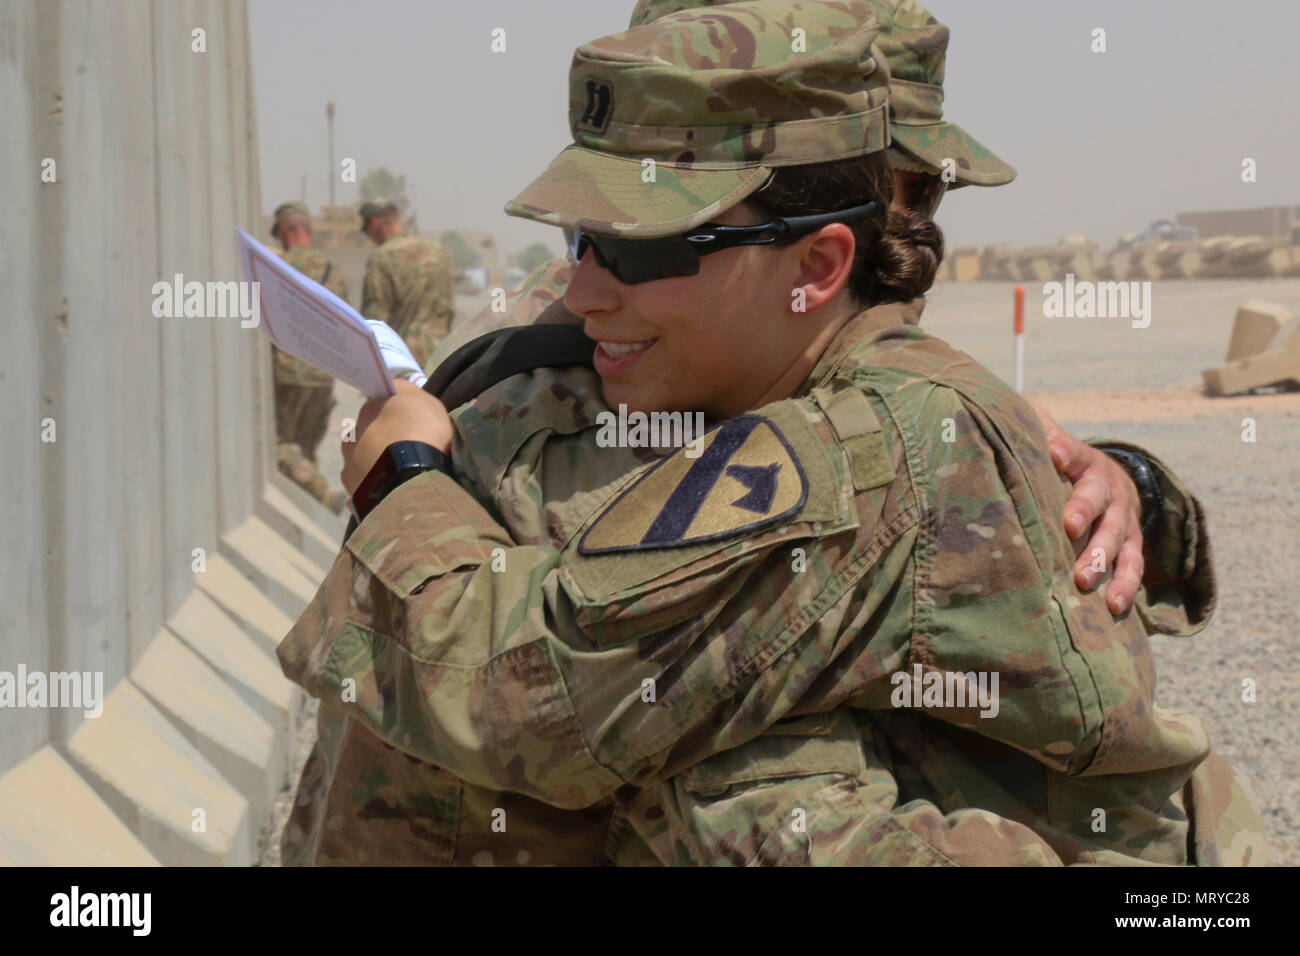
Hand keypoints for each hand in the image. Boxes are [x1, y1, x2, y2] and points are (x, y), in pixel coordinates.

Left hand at [340, 379, 452, 497]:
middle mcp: (353, 436)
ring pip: (363, 462)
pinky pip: (364, 488)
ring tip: (399, 477)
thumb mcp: (426, 401)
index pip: (379, 408)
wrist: (414, 478)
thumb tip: (393, 387)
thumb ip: (406, 391)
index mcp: (368, 411)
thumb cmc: (424, 434)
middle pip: (368, 435)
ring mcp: (350, 465)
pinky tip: (392, 493)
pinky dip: (375, 489)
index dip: (394, 417)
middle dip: (382, 441)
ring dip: (376, 465)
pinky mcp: (353, 491)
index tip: (409, 426)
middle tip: (406, 452)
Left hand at [1027, 399, 1142, 614]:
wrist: (1110, 477)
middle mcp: (1107, 486)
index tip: (1054, 452)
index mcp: (1083, 460)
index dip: (1065, 450)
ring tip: (1085, 579)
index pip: (1074, 451)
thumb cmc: (1063, 463)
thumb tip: (989, 413)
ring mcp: (1123, 517)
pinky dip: (1126, 585)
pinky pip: (1132, 565)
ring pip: (1118, 536)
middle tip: (1070, 527)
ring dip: (1102, 557)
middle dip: (1085, 511)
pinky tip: (1113, 606)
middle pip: (1099, 497)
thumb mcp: (1048, 439)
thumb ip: (1029, 430)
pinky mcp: (1131, 543)